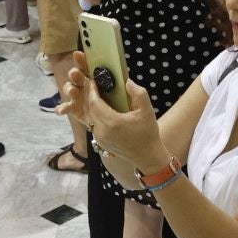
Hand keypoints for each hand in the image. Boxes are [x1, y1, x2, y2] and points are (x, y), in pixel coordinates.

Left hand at [60, 52, 166, 170]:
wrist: (147, 156)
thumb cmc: (148, 133)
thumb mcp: (147, 110)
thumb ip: (138, 93)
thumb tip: (127, 82)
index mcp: (112, 123)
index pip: (95, 103)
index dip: (92, 90)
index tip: (93, 80)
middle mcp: (102, 131)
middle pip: (90, 109)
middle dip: (89, 95)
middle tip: (93, 84)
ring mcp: (99, 138)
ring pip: (89, 117)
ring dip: (90, 105)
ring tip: (95, 94)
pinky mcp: (100, 142)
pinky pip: (92, 124)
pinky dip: (94, 114)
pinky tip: (99, 107)